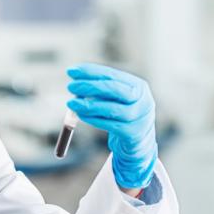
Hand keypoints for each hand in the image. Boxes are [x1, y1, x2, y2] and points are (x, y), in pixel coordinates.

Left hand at [66, 63, 157, 189]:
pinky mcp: (132, 133)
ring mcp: (139, 117)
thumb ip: (100, 91)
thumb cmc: (122, 116)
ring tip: (72, 103)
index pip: (112, 75)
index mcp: (138, 86)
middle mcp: (142, 100)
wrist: (139, 142)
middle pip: (114, 89)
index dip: (91, 72)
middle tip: (70, 86)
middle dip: (90, 86)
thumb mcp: (117, 100)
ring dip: (89, 105)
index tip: (71, 71)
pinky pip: (110, 125)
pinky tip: (81, 115)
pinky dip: (93, 119)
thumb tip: (76, 82)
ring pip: (111, 109)